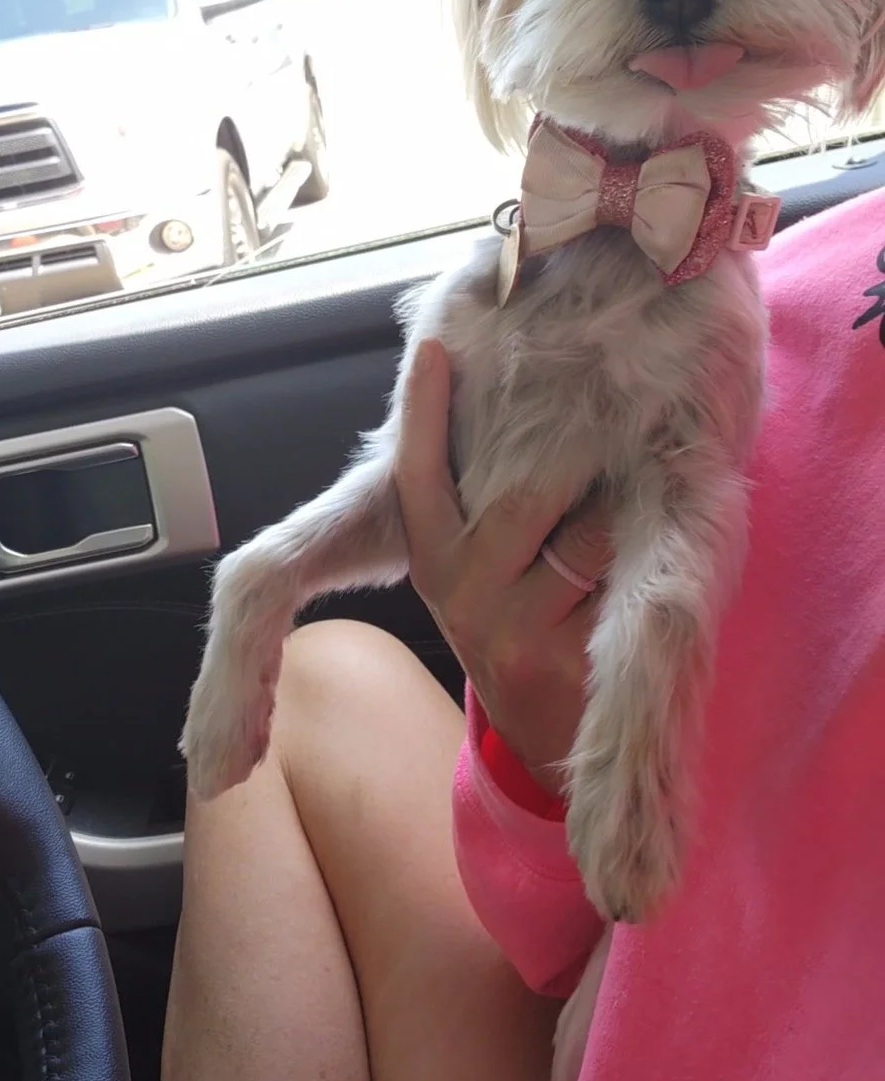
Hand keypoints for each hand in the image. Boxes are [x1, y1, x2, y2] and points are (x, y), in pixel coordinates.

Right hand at [394, 339, 612, 793]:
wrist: (543, 734)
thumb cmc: (524, 626)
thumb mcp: (481, 571)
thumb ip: (485, 508)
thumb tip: (518, 413)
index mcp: (432, 560)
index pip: (419, 475)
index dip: (425, 411)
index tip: (435, 346)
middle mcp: (457, 593)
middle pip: (515, 500)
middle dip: (569, 457)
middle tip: (609, 410)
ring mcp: (507, 632)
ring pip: (579, 538)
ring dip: (617, 510)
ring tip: (649, 480)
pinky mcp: (560, 663)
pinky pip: (616, 586)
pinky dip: (642, 564)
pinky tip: (662, 550)